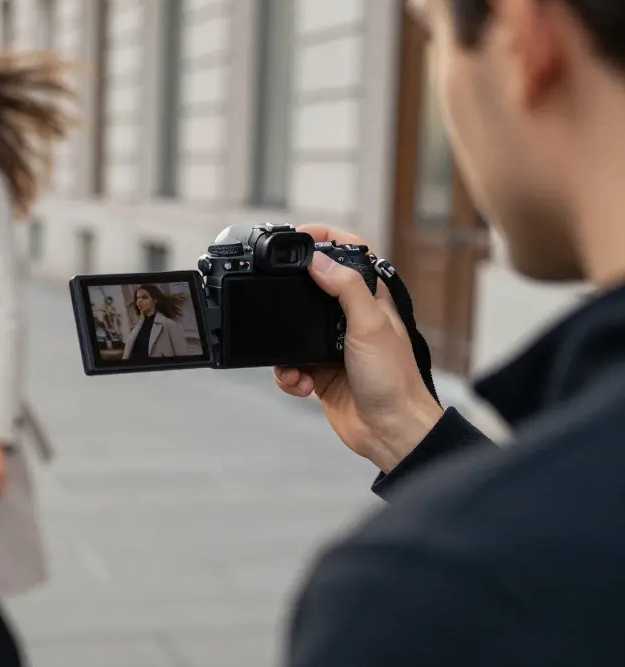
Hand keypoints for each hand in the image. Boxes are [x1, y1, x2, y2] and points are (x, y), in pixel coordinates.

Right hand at [273, 225, 444, 473]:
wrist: (389, 432)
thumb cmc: (393, 380)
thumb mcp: (370, 326)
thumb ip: (346, 289)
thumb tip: (318, 260)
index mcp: (369, 300)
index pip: (346, 256)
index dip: (324, 240)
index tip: (298, 235)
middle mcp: (349, 318)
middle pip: (310, 289)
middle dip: (290, 296)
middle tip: (272, 294)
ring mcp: (332, 345)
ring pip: (292, 329)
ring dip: (286, 348)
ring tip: (295, 365)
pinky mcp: (318, 371)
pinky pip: (289, 363)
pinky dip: (288, 375)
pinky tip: (301, 385)